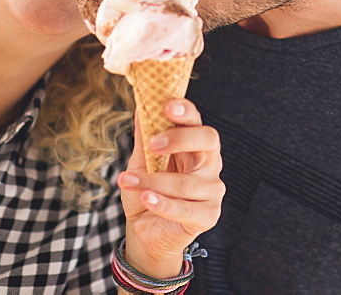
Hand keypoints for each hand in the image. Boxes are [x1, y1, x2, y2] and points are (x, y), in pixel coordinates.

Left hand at [116, 99, 223, 277]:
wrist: (145, 233)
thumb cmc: (147, 192)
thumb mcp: (141, 163)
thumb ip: (143, 139)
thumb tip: (140, 107)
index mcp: (195, 146)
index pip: (197, 122)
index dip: (186, 112)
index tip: (166, 107)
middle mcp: (209, 164)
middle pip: (208, 140)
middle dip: (181, 138)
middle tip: (153, 144)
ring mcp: (213, 190)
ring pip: (186, 182)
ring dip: (154, 181)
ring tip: (128, 181)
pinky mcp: (209, 215)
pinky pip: (185, 208)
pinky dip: (162, 203)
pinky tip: (146, 198)